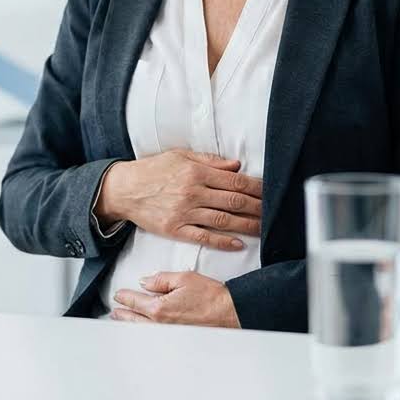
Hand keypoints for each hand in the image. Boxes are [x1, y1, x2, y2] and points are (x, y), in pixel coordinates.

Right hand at [95, 149, 262, 249]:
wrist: (124, 189)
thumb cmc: (153, 170)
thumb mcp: (180, 156)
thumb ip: (209, 160)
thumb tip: (236, 166)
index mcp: (196, 171)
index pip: (234, 180)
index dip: (255, 187)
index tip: (270, 191)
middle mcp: (192, 192)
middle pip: (233, 201)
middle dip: (257, 207)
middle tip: (274, 212)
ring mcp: (184, 212)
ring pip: (222, 220)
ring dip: (246, 225)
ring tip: (263, 228)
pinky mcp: (175, 229)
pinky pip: (203, 237)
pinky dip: (222, 241)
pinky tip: (238, 243)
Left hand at [111, 271, 239, 327]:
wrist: (229, 313)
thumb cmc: (211, 297)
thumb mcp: (184, 279)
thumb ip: (161, 280)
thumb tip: (145, 282)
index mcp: (159, 308)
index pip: (135, 301)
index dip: (125, 297)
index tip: (119, 295)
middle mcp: (161, 325)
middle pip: (134, 319)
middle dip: (123, 313)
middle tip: (116, 310)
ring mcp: (168, 335)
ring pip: (143, 330)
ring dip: (131, 324)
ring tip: (123, 320)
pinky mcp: (177, 340)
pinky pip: (155, 337)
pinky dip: (145, 333)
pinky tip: (144, 331)